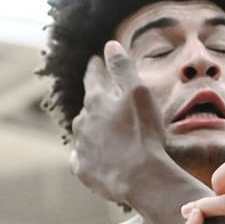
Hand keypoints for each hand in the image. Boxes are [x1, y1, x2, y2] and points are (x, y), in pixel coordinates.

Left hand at [69, 44, 178, 208]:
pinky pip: (83, 158)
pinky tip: (98, 158)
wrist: (140, 179)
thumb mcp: (139, 93)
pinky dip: (90, 155)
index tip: (95, 60)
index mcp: (96, 102)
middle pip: (88, 107)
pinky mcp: (83, 170)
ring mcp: (81, 147)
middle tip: (106, 101)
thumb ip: (123, 68)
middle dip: (96, 103)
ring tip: (106, 132)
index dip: (95, 68)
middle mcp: (82, 122)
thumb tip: (110, 45)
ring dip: (93, 130)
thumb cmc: (143, 133)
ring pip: (85, 133)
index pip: (92, 77)